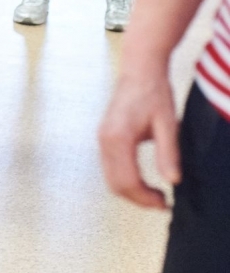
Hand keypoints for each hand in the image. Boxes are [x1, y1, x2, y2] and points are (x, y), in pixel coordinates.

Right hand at [99, 71, 180, 208]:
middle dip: (138, 199)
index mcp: (118, 137)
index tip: (165, 203)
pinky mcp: (104, 137)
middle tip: (162, 202)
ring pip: (110, 178)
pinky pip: (110, 168)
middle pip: (115, 184)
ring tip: (155, 194)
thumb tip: (172, 181)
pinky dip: (125, 180)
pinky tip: (143, 180)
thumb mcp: (168, 123)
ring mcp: (101, 138)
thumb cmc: (154, 92)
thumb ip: (168, 153)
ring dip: (131, 191)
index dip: (146, 198)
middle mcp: (104, 140)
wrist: (140, 69)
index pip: (128, 181)